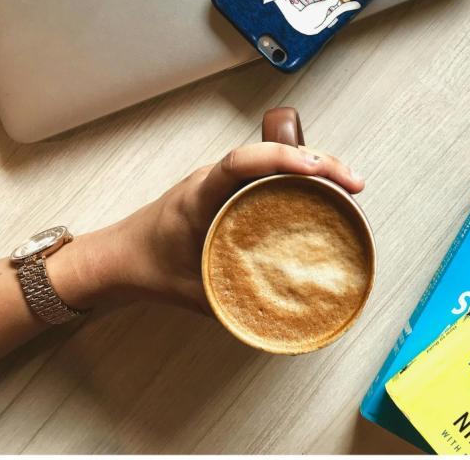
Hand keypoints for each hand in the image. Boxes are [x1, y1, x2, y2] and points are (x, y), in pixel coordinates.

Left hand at [70, 143, 364, 314]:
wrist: (116, 258)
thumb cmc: (148, 269)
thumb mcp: (193, 291)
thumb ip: (234, 302)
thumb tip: (286, 316)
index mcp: (199, 195)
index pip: (240, 163)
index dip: (281, 159)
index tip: (316, 169)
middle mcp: (213, 179)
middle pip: (270, 152)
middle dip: (317, 160)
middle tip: (353, 182)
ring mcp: (222, 180)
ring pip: (273, 158)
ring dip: (313, 163)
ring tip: (349, 182)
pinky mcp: (230, 188)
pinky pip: (268, 171)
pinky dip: (299, 173)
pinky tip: (323, 189)